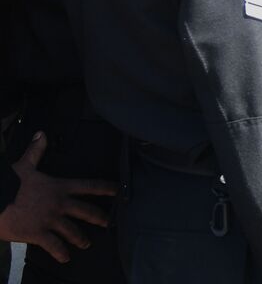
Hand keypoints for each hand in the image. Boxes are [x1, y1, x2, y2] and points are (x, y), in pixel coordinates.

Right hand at [0, 132, 116, 262]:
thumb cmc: (8, 184)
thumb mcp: (23, 166)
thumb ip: (35, 151)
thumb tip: (41, 134)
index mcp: (59, 187)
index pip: (90, 185)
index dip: (107, 188)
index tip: (119, 191)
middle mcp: (59, 204)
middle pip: (87, 211)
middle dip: (100, 217)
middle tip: (108, 223)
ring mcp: (50, 220)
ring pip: (73, 231)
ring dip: (81, 238)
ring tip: (86, 243)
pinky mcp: (38, 234)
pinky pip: (54, 246)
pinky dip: (61, 253)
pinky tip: (65, 258)